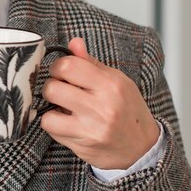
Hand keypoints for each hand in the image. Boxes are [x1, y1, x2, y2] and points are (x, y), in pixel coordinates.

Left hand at [40, 38, 159, 169]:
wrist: (142, 148)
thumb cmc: (128, 110)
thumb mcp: (117, 81)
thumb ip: (91, 63)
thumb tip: (74, 43)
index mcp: (111, 85)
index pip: (68, 66)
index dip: (58, 67)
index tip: (62, 72)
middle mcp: (102, 107)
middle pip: (52, 88)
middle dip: (52, 87)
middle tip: (61, 90)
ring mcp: (91, 129)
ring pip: (48, 113)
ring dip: (51, 109)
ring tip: (63, 107)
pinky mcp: (82, 145)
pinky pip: (52, 130)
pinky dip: (54, 125)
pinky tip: (67, 122)